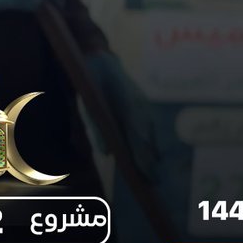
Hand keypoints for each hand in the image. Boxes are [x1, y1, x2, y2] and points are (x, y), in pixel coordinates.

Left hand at [81, 51, 166, 176]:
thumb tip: (107, 153)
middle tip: (155, 182)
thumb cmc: (90, 86)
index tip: (148, 177)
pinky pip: (149, 127)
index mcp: (129, 109)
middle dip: (152, 162)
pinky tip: (150, 152)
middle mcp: (141, 108)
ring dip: (152, 153)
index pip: (139, 141)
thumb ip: (96, 130)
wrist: (100, 60)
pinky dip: (150, 142)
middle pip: (148, 141)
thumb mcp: (87, 108)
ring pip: (150, 134)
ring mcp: (144, 106)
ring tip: (154, 172)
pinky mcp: (143, 105)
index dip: (144, 161)